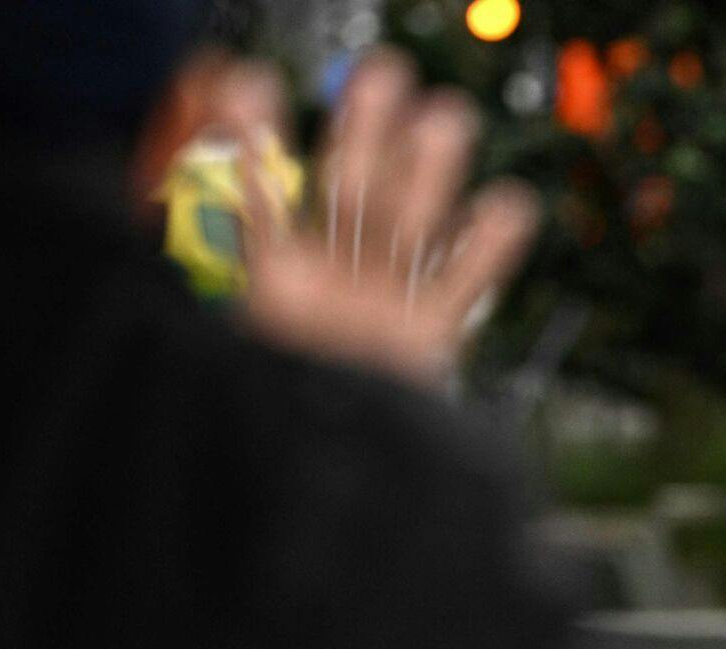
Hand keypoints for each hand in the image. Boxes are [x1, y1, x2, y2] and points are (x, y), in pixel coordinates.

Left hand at [228, 50, 538, 386]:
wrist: (318, 495)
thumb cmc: (264, 409)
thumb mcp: (230, 310)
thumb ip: (232, 229)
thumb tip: (217, 137)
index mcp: (261, 280)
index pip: (257, 191)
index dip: (255, 135)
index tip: (254, 82)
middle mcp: (320, 287)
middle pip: (347, 192)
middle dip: (367, 131)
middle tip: (387, 76)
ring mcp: (375, 312)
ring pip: (406, 225)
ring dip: (429, 171)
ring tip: (448, 118)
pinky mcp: (422, 342)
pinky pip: (460, 285)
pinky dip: (489, 247)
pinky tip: (509, 204)